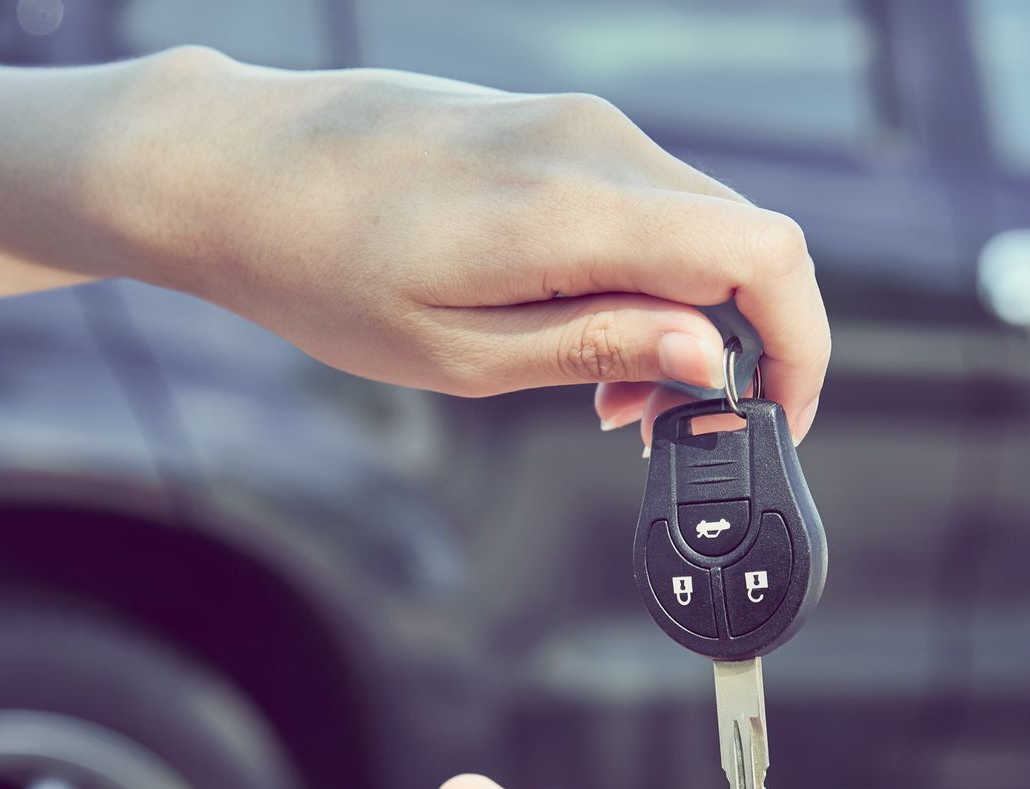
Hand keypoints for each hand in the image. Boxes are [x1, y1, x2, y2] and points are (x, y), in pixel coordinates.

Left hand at [109, 52, 827, 440]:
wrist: (233, 169)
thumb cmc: (321, 269)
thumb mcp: (457, 352)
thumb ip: (597, 347)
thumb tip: (711, 358)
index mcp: (570, 206)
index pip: (759, 256)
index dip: (797, 347)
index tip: (773, 419)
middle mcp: (592, 143)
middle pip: (744, 240)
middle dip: (736, 346)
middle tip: (653, 425)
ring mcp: (575, 123)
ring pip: (699, 222)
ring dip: (687, 315)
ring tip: (604, 392)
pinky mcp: (554, 124)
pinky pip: (647, 200)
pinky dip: (647, 273)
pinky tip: (580, 325)